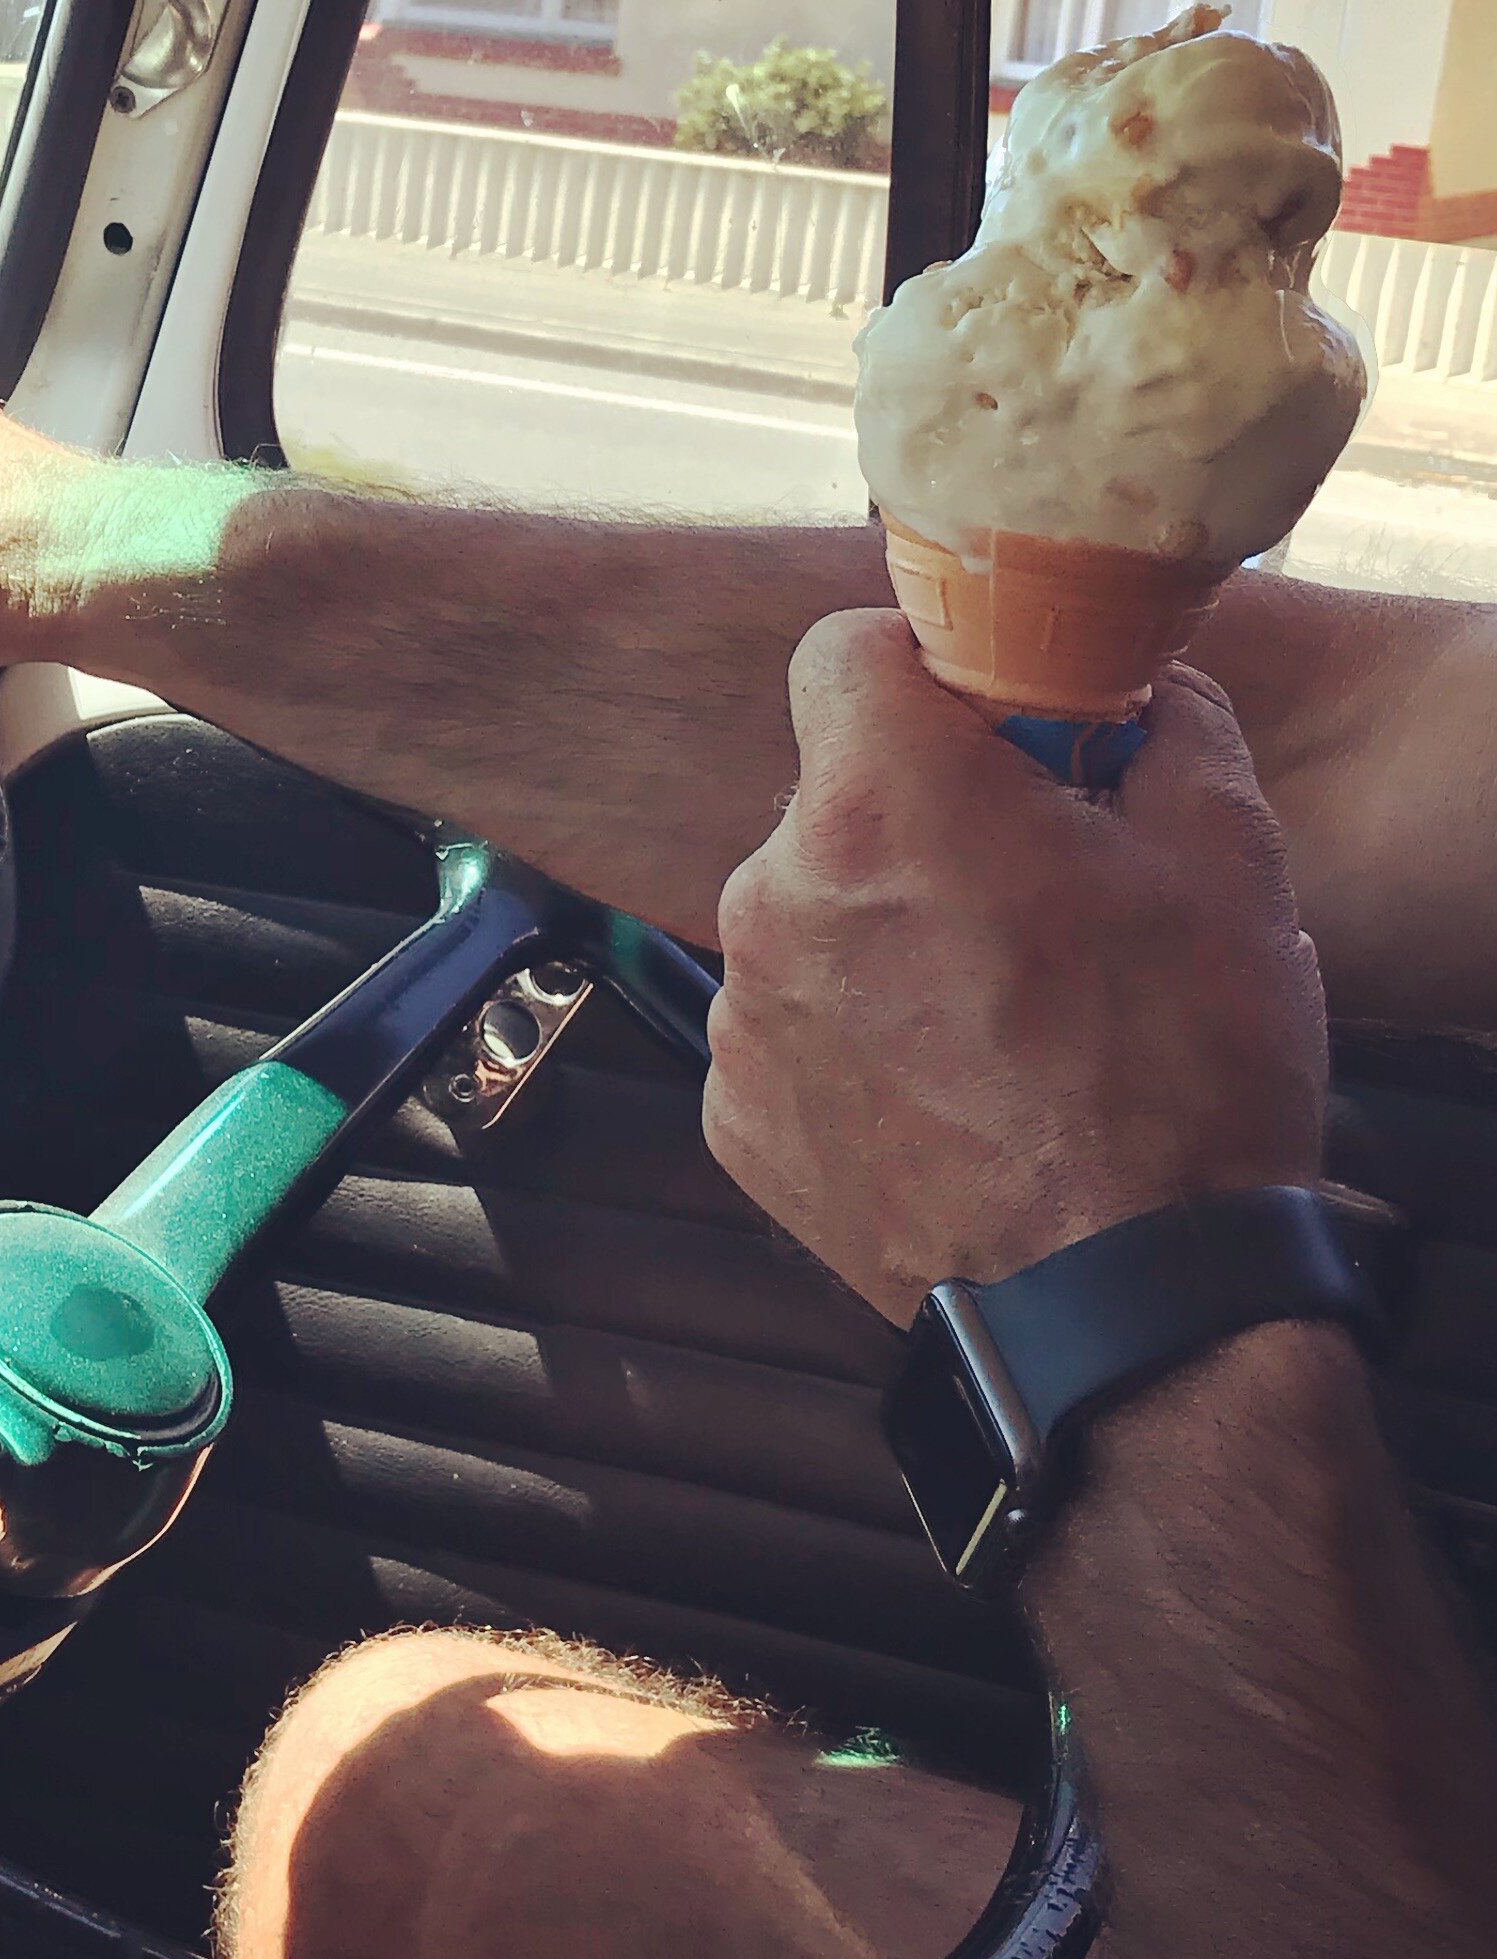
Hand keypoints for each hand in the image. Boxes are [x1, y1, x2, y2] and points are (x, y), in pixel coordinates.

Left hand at [701, 611, 1326, 1324]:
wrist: (1121, 1305)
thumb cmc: (1179, 1081)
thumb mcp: (1225, 860)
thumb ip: (1161, 726)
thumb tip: (1128, 688)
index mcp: (880, 807)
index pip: (839, 653)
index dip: (917, 671)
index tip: (978, 721)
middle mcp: (773, 899)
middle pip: (829, 801)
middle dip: (915, 822)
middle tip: (1021, 894)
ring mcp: (739, 1018)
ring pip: (805, 919)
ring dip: (877, 938)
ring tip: (992, 1019)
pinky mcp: (732, 1116)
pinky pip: (785, 1029)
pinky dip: (849, 1041)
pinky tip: (942, 1093)